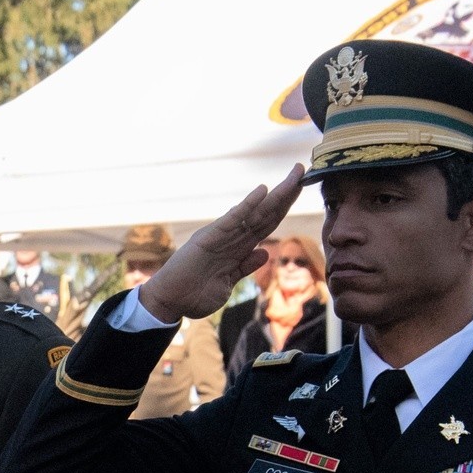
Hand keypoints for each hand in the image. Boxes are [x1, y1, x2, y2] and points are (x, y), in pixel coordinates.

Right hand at [140, 166, 305, 322]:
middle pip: (265, 213)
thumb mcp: (227, 284)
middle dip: (286, 193)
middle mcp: (232, 237)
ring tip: (294, 176)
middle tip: (302, 171)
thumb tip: (264, 252)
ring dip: (276, 195)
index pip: (267, 223)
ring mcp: (221, 236)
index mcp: (239, 248)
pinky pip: (232, 220)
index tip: (301, 189)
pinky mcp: (208, 238)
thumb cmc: (195, 295)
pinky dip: (246, 205)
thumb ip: (245, 267)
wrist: (169, 302)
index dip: (284, 207)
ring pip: (255, 213)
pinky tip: (262, 191)